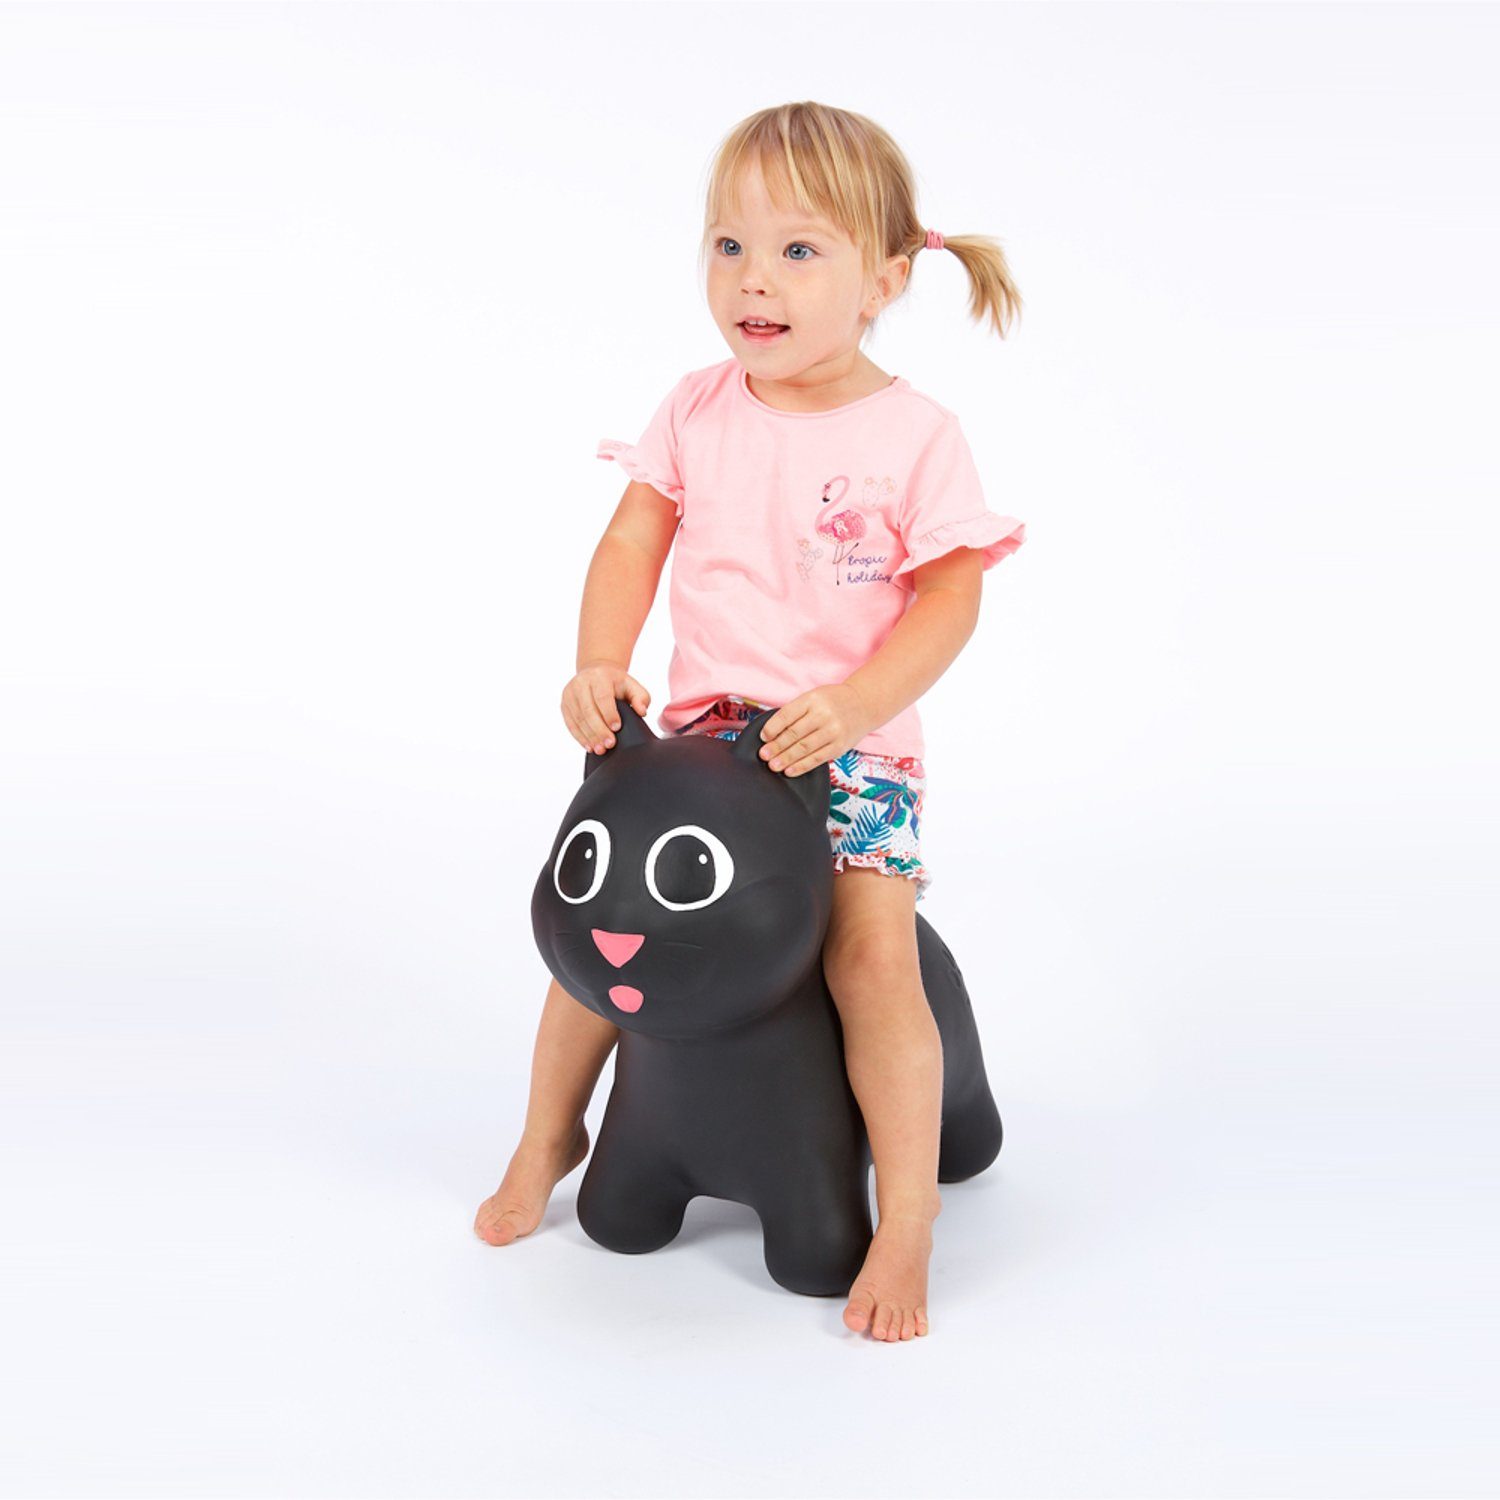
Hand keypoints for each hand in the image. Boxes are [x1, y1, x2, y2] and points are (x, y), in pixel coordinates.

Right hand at [563, 660, 650, 754]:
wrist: (596, 673)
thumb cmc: (617, 683)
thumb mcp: (632, 686)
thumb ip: (641, 698)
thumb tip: (642, 711)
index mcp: (599, 676)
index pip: (602, 697)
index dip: (609, 713)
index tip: (617, 728)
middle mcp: (581, 683)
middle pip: (588, 710)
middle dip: (599, 729)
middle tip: (609, 744)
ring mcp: (570, 693)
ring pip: (578, 718)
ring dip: (589, 736)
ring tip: (600, 749)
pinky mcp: (564, 704)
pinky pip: (570, 723)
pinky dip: (579, 736)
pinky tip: (589, 746)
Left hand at [757, 682, 876, 776]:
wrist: (864, 704)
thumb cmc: (833, 702)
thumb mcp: (814, 698)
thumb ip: (796, 712)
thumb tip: (772, 733)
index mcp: (812, 699)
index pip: (787, 714)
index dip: (772, 728)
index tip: (763, 737)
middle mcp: (823, 714)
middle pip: (794, 733)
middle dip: (776, 746)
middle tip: (764, 755)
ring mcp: (833, 731)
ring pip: (804, 748)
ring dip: (786, 758)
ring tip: (773, 765)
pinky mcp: (840, 746)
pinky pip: (817, 758)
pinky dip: (802, 766)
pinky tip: (790, 770)